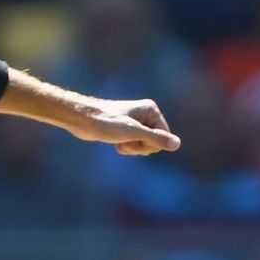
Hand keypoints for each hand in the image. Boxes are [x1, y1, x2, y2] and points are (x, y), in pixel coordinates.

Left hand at [66, 97, 181, 156]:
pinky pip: (134, 146)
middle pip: (155, 142)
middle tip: (125, 140)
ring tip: (118, 141)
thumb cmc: (106, 123)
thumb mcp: (133, 132)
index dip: (149, 143)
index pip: (164, 137)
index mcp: (152, 110)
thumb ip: (156, 139)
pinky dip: (125, 148)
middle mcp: (146, 115)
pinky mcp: (126, 130)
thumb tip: (177, 145)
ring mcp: (136, 123)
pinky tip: (115, 143)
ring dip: (131, 148)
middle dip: (139, 146)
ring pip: (144, 146)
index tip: (134, 138)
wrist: (82, 120)